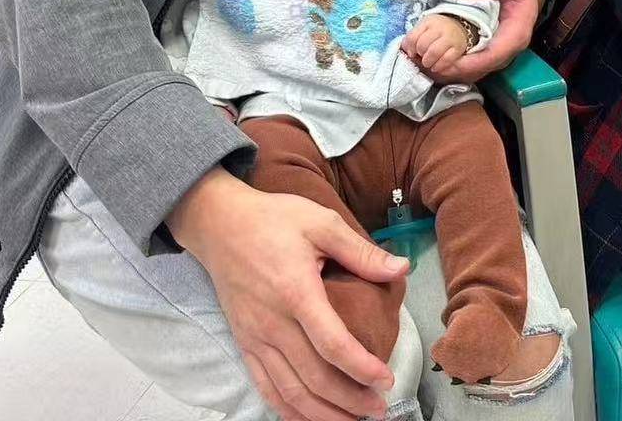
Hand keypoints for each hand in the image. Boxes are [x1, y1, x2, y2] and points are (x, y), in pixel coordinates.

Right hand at [166, 169, 409, 420]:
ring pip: (289, 392)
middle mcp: (273, 323)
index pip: (332, 344)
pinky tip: (309, 419)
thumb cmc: (274, 220)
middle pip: (313, 377)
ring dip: (322, 414)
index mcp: (296, 293)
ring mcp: (255, 338)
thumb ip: (361, 251)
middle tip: (379, 410)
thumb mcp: (321, 222)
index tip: (387, 380)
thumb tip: (402, 267)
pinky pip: (265, 387)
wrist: (219, 224)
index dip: (362, 368)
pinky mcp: (244, 344)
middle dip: (350, 400)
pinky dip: (288, 410)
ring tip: (353, 420)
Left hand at [406, 14, 470, 74]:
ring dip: (427, 61)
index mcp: (428, 23)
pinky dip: (438, 66)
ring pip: (434, 52)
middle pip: (422, 45)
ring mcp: (450, 38)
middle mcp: (440, 28)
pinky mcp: (458, 48)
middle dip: (419, 54)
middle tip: (421, 57)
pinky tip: (435, 67)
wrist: (457, 28)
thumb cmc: (435, 32)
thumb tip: (408, 53)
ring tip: (427, 62)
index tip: (412, 53)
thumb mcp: (422, 30)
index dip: (410, 48)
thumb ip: (411, 40)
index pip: (412, 37)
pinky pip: (446, 59)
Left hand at [419, 0, 544, 85]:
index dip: (467, 64)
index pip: (491, 58)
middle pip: (479, 69)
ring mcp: (496, 52)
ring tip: (425, 62)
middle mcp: (506, 50)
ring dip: (450, 68)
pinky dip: (452, 62)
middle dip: (453, 69)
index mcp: (516, 35)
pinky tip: (435, 56)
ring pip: (472, 70)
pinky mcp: (487, 51)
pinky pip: (469, 63)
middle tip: (426, 63)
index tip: (445, 61)